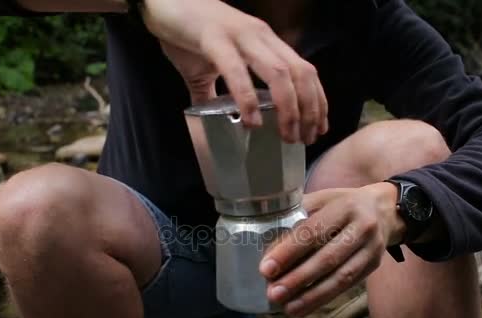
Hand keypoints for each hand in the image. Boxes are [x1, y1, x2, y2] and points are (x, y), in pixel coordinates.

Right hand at [139, 0, 327, 143]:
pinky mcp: (215, 39)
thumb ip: (220, 94)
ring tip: (287, 136)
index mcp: (266, 42)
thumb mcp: (212, 67)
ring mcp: (240, 36)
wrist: (163, 2)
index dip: (317, 101)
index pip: (305, 71)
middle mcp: (261, 36)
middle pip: (301, 74)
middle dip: (309, 110)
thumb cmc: (189, 33)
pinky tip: (252, 121)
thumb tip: (223, 120)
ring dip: (289, 109)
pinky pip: (237, 71)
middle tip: (306, 139)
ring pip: (280, 73)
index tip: (319, 128)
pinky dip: (248, 99)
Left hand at [258, 183, 405, 316]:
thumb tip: (268, 247)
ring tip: (288, 307)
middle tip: (273, 293)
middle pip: (328, 257)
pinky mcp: (373, 265)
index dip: (289, 251)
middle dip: (298, 278)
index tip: (266, 268)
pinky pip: (347, 285)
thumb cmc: (341, 204)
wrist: (383, 209)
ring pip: (340, 277)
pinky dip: (324, 298)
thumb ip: (296, 216)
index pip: (313, 231)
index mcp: (344, 206)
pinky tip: (304, 306)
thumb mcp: (321, 199)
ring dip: (311, 295)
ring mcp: (371, 248)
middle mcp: (362, 227)